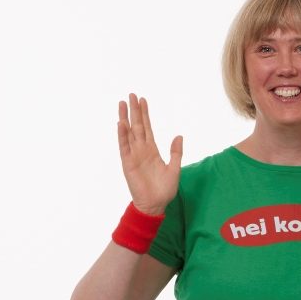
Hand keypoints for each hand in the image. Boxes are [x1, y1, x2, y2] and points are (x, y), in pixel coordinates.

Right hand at [117, 93, 182, 214]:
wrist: (155, 205)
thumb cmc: (164, 190)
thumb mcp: (175, 169)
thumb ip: (176, 152)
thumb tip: (179, 136)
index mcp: (152, 150)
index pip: (147, 128)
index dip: (145, 114)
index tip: (143, 100)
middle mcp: (141, 150)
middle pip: (137, 126)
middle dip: (134, 111)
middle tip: (131, 95)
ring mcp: (133, 155)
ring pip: (128, 132)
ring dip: (125, 118)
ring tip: (122, 103)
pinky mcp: (128, 163)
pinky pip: (124, 146)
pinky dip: (122, 135)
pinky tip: (121, 123)